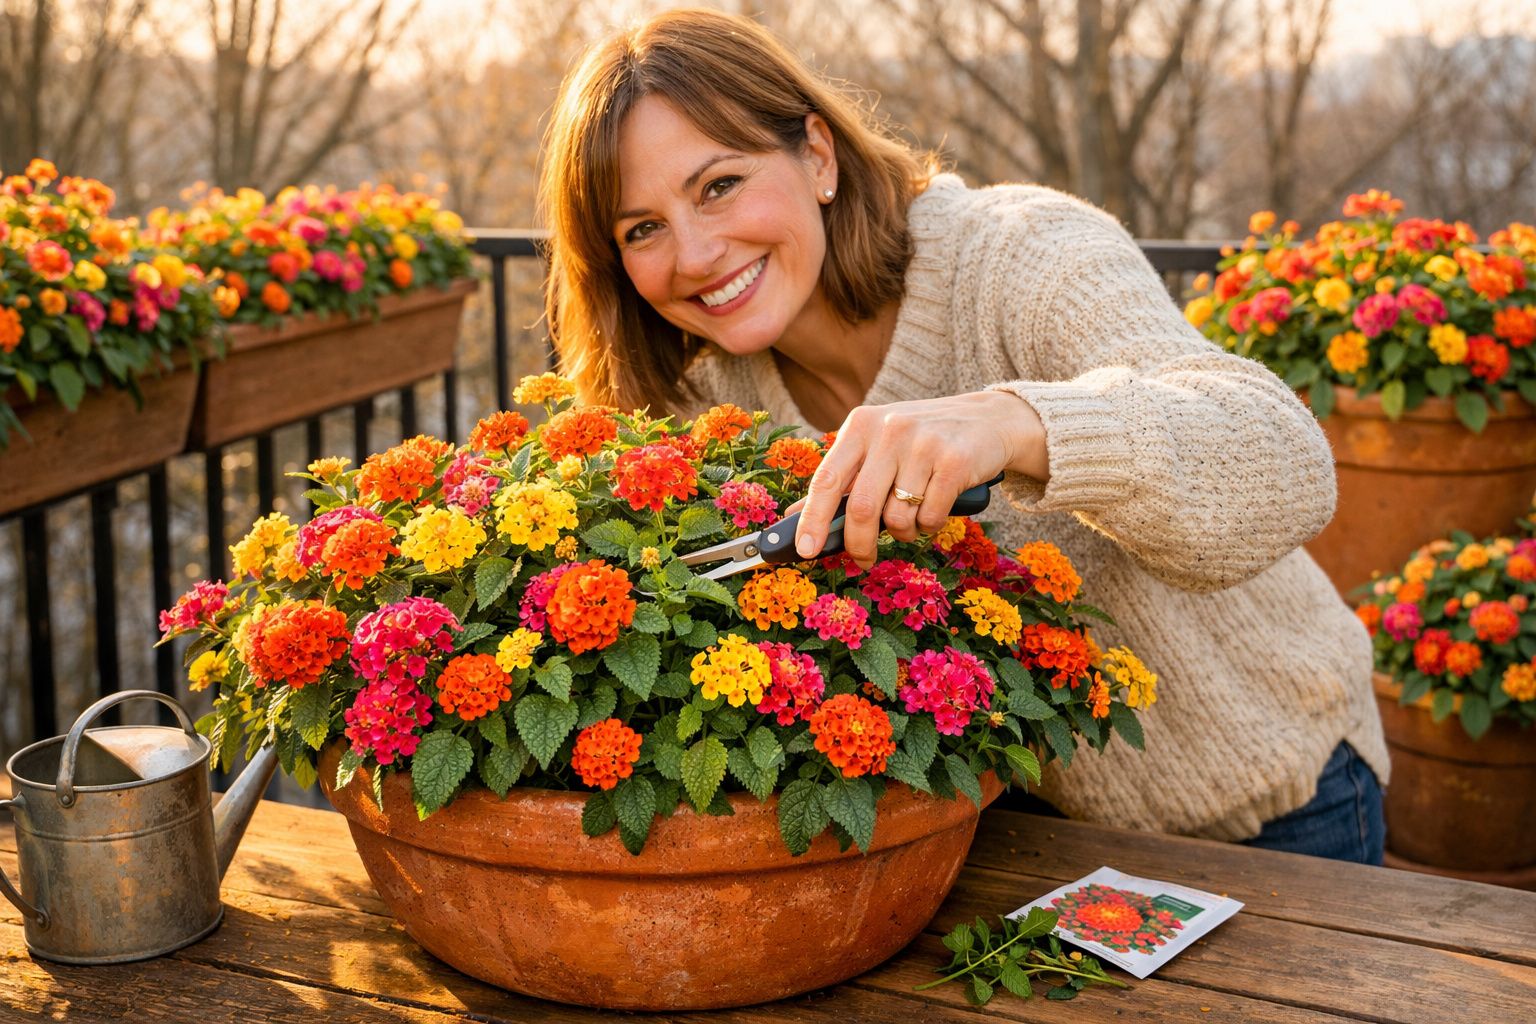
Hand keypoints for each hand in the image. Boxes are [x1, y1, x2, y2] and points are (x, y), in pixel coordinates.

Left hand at [793, 390, 1047, 566]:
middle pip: (862, 508)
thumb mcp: (878, 445)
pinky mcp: (955, 463)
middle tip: (862, 560)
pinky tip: (936, 507)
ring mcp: (923, 445)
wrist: (989, 420)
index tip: (804, 549)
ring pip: (898, 518)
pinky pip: (929, 518)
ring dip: (903, 532)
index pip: (827, 479)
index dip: (812, 519)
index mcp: (861, 424)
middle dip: (859, 544)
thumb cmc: (923, 440)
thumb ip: (842, 477)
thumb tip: (796, 518)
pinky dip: (929, 526)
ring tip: (913, 516)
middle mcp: (889, 429)